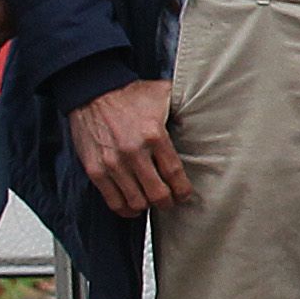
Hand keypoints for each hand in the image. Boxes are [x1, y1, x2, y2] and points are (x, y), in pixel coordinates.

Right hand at [69, 77, 185, 212]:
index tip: (185, 194)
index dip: (183, 191)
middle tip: (169, 200)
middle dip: (167, 202)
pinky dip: (125, 208)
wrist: (92, 90)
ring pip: (136, 202)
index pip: (175, 175)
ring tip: (151, 201)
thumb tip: (207, 112)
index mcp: (154, 135)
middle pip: (157, 194)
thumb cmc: (129, 94)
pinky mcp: (95, 170)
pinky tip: (133, 205)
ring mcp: (112, 163)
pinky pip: (113, 201)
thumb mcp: (163, 94)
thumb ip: (184, 106)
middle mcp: (133, 152)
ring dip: (147, 206)